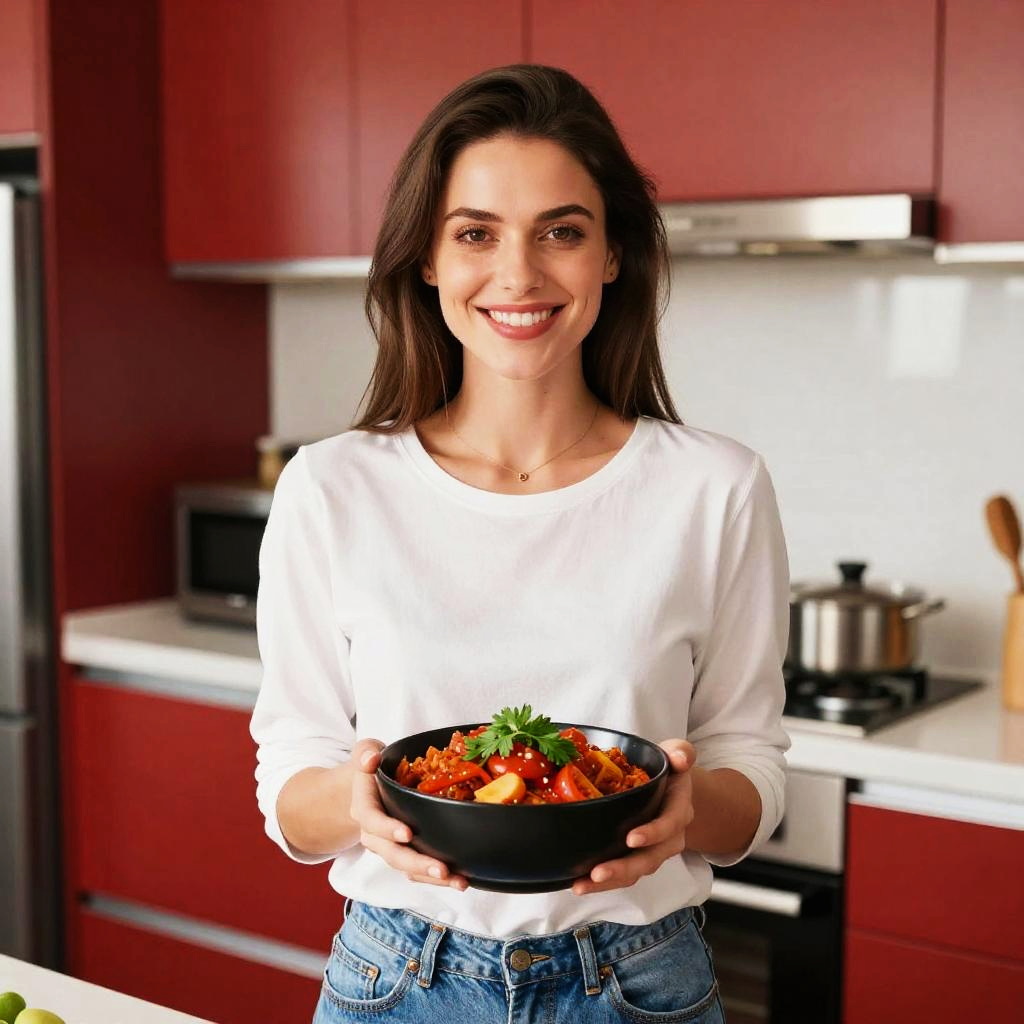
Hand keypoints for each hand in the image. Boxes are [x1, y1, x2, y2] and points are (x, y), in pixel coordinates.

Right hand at [349, 738, 467, 889]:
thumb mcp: (366, 752)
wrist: (365, 790)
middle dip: (417, 863)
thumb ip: (365, 753)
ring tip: (458, 880)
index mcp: (364, 807)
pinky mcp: (403, 852)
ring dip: (431, 877)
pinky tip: (458, 879)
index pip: (372, 821)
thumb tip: (370, 760)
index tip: (407, 833)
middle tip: (442, 868)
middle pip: (392, 853)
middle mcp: (374, 833)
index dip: (387, 829)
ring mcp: (388, 846)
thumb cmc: (372, 769)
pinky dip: (435, 878)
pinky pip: (416, 871)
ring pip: (406, 867)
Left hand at [572, 739, 695, 895]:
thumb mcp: (677, 754)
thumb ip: (681, 752)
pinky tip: (580, 883)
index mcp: (679, 808)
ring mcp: (654, 850)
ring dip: (610, 881)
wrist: (675, 790)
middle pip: (651, 858)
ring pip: (636, 871)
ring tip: (582, 884)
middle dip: (624, 868)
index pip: (670, 824)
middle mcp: (670, 836)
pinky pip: (624, 874)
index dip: (653, 833)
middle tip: (599, 872)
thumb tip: (681, 758)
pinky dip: (603, 882)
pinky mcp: (638, 857)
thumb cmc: (670, 770)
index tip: (631, 839)